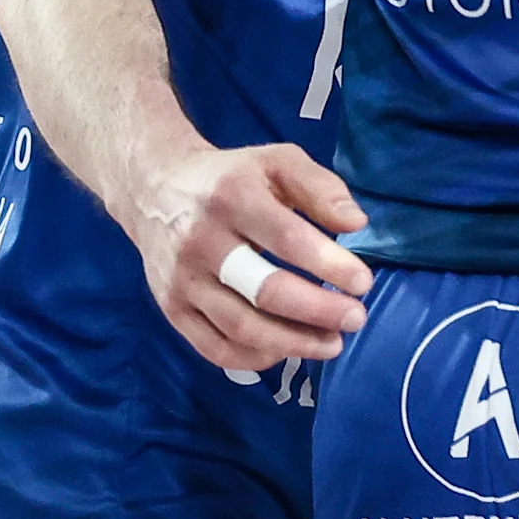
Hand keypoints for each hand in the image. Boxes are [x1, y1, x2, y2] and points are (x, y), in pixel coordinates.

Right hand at [127, 139, 372, 372]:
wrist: (155, 191)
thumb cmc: (232, 177)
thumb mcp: (278, 161)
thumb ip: (320, 187)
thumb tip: (356, 222)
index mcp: (232, 197)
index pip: (287, 239)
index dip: (329, 265)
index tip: (363, 283)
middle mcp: (201, 241)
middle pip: (264, 290)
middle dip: (317, 311)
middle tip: (355, 319)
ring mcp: (182, 281)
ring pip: (241, 326)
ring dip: (292, 342)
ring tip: (331, 344)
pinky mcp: (171, 310)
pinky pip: (214, 348)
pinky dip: (254, 358)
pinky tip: (286, 351)